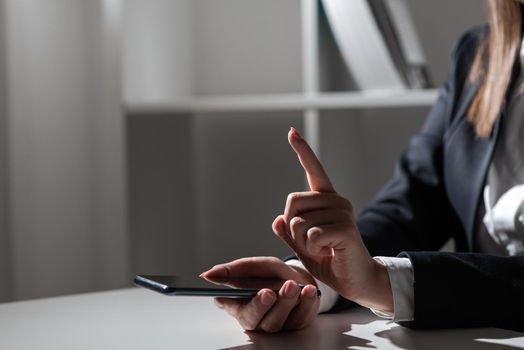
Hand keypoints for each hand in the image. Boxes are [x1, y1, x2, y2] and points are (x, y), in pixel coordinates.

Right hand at [201, 256, 319, 331]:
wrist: (298, 279)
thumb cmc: (272, 275)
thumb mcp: (254, 267)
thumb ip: (234, 270)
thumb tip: (208, 274)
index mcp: (240, 305)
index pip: (234, 308)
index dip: (236, 304)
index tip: (243, 293)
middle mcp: (257, 318)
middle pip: (256, 319)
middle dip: (262, 306)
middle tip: (269, 292)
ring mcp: (277, 324)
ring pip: (278, 321)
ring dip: (286, 303)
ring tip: (292, 285)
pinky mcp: (296, 324)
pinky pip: (301, 317)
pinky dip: (306, 303)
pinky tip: (309, 291)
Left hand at [273, 128, 392, 312]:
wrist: (355, 280)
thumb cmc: (330, 260)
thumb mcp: (303, 247)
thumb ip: (290, 233)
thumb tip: (277, 220)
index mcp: (326, 201)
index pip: (313, 170)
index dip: (303, 150)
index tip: (292, 131)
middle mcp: (337, 200)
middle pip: (292, 202)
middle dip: (292, 227)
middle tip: (311, 243)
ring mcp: (343, 213)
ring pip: (299, 222)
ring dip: (303, 243)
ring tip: (323, 249)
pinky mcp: (345, 228)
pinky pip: (310, 235)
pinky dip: (312, 249)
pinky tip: (328, 252)